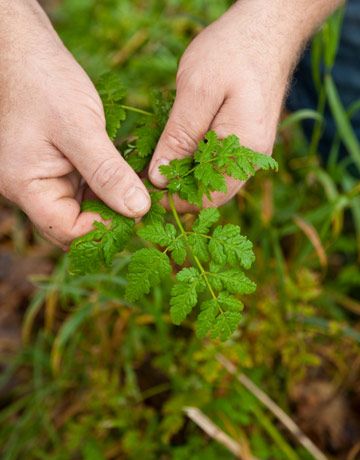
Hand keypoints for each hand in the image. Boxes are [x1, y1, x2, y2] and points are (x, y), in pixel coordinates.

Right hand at [0, 0, 149, 247]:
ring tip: (145, 191)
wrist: (28, 52)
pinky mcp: (61, 167)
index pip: (68, 231)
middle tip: (147, 205)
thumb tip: (138, 209)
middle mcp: (34, 189)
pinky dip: (110, 185)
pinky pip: (87, 188)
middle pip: (76, 225)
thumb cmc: (44, 83)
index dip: (105, 229)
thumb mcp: (80, 128)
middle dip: (111, 219)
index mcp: (27, 186)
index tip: (139, 213)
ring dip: (114, 202)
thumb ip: (108, 173)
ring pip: (85, 207)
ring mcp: (47, 179)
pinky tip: (132, 176)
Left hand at [149, 0, 341, 211]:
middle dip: (177, 190)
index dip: (175, 201)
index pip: (208, 198)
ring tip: (155, 162)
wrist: (266, 28)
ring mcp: (251, 150)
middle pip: (211, 193)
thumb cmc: (233, 51)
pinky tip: (176, 148)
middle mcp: (252, 157)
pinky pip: (218, 163)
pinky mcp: (245, 139)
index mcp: (244, 150)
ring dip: (184, 176)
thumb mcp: (197, 90)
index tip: (145, 191)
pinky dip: (194, 162)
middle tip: (145, 177)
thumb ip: (179, 137)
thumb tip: (160, 179)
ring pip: (213, 180)